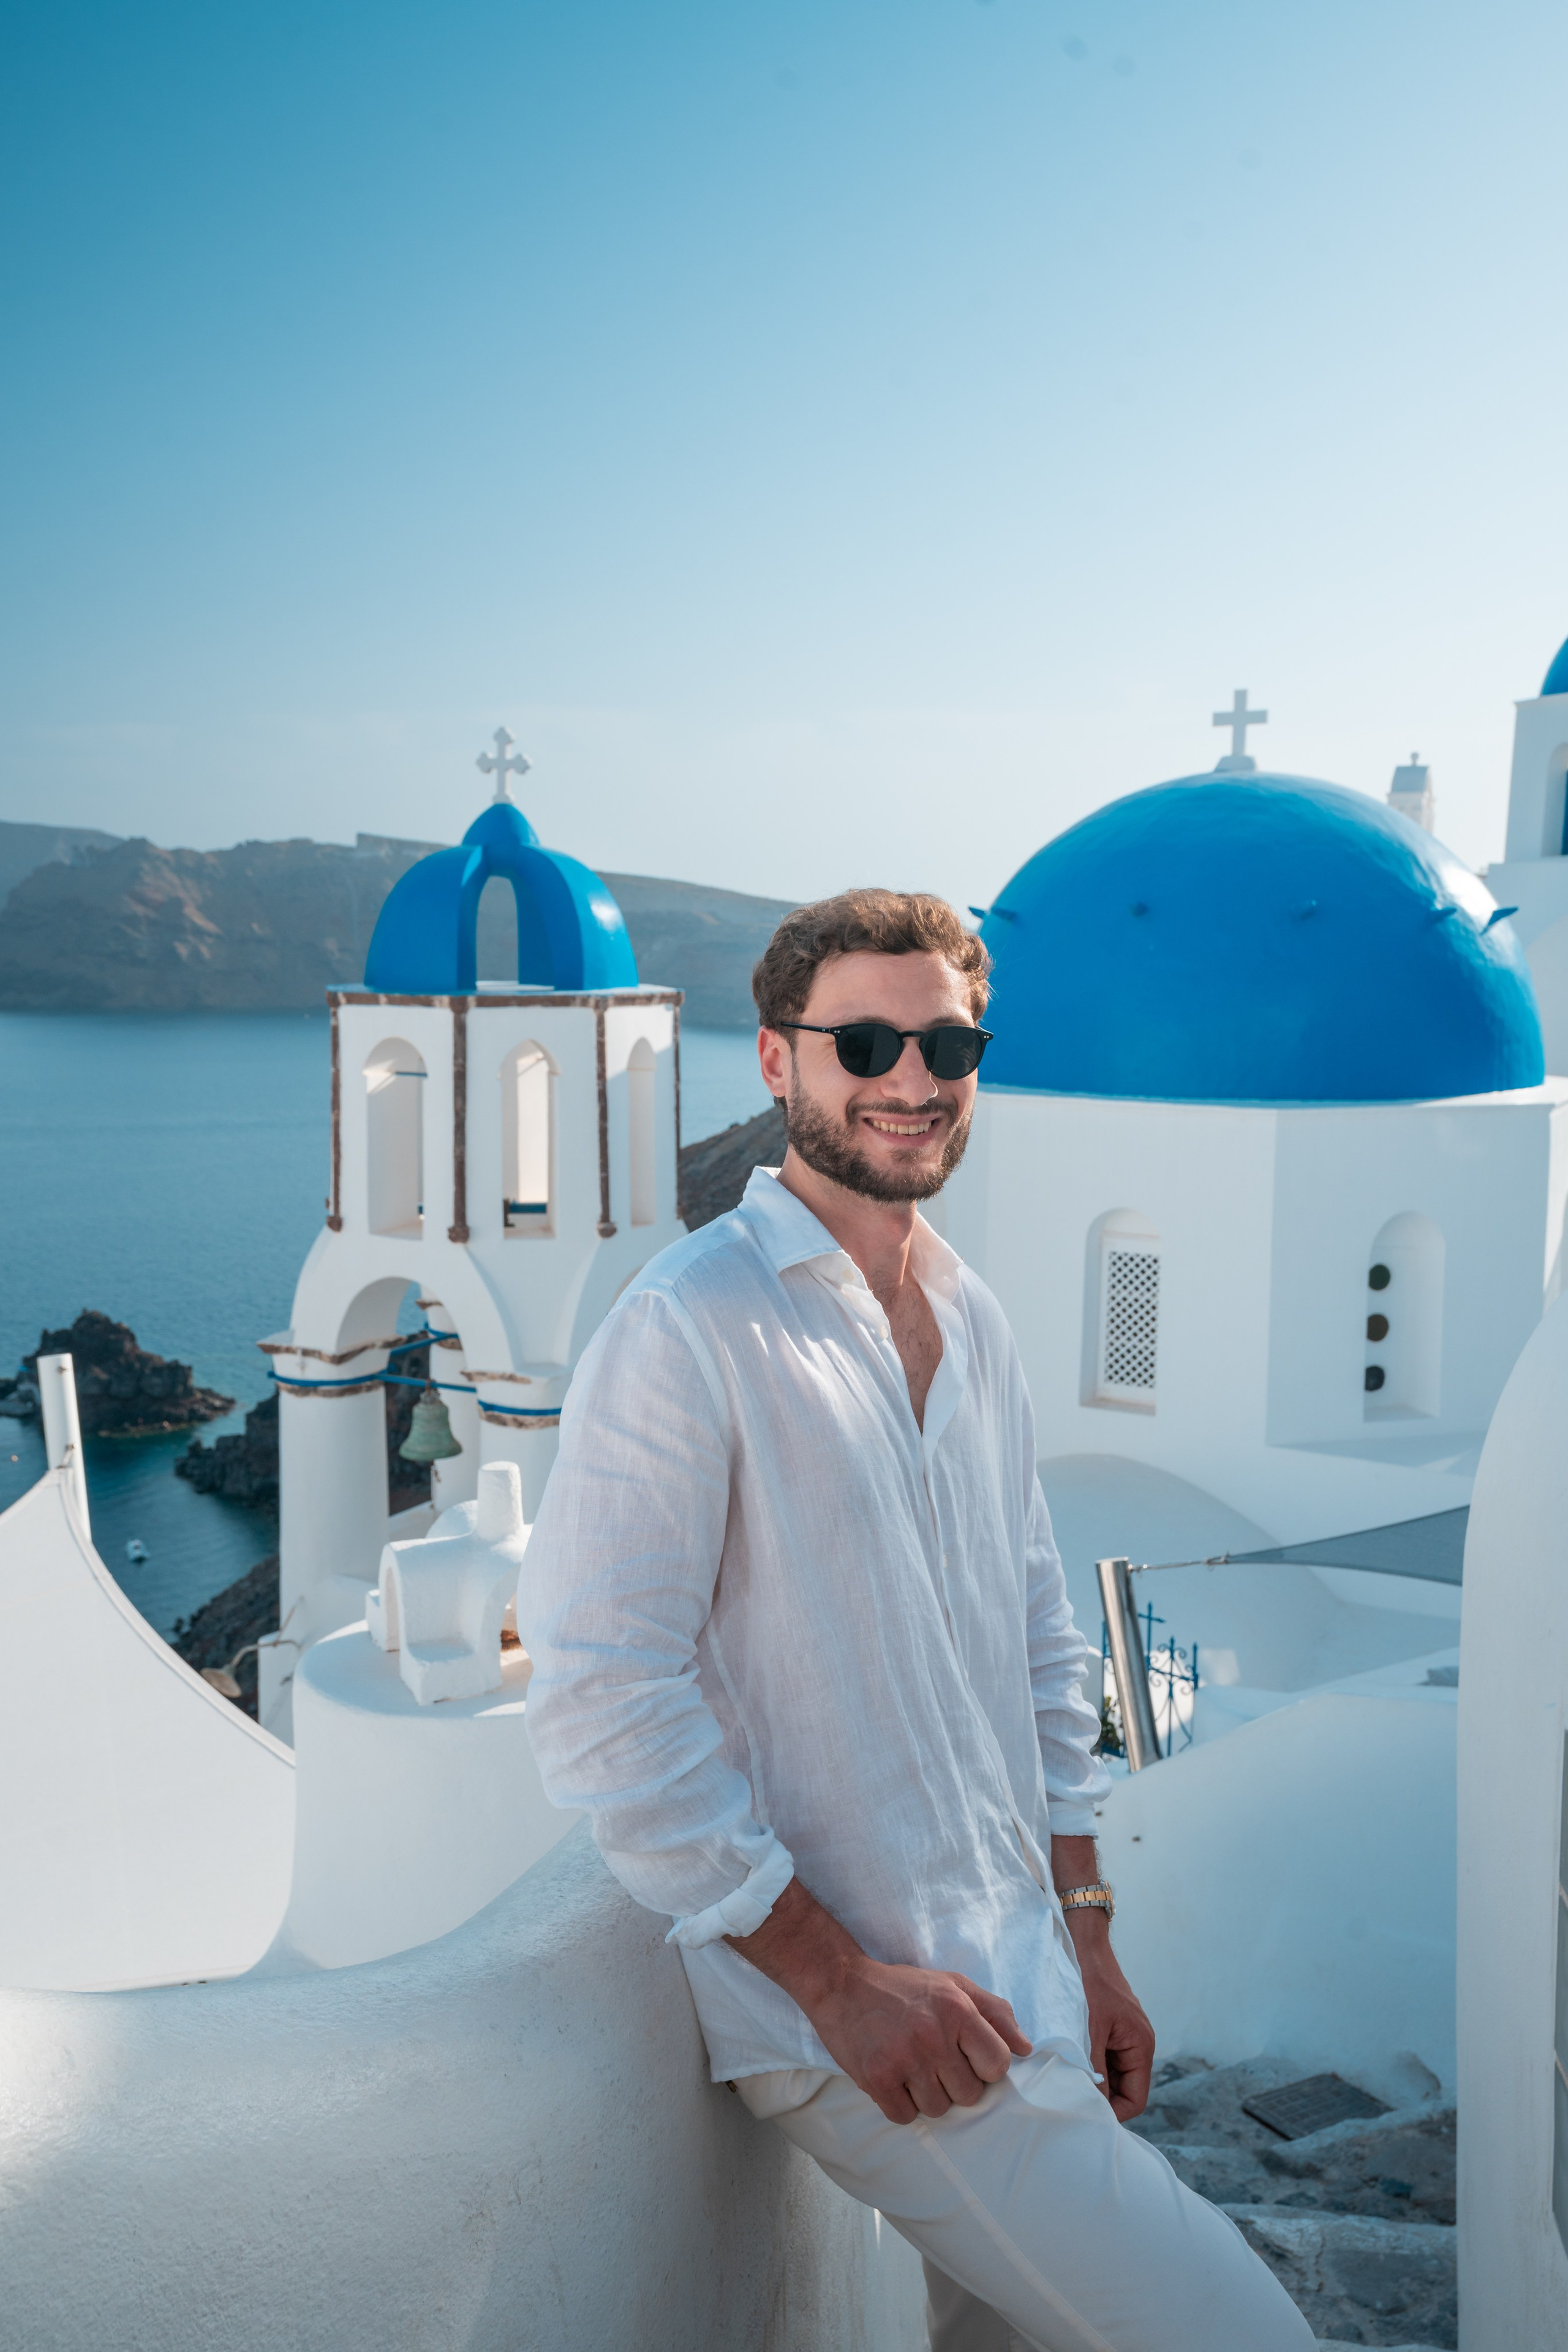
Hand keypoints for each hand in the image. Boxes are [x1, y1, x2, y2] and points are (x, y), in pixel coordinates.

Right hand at [811, 1955, 1033, 2125]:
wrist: (841, 1984)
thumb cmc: (903, 1987)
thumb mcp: (953, 1985)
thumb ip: (994, 2012)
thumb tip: (1026, 2049)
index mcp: (957, 2009)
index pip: (997, 2065)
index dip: (985, 2067)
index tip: (967, 2058)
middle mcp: (934, 2035)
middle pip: (970, 2094)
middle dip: (956, 2083)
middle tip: (934, 2060)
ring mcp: (904, 2059)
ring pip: (939, 2109)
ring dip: (927, 2095)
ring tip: (911, 2067)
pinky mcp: (877, 2078)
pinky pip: (905, 2117)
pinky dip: (900, 2104)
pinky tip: (893, 2078)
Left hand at [1064, 1908, 1154, 2119]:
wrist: (1082, 1943)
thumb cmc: (1088, 1982)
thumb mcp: (1089, 2030)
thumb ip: (1093, 2070)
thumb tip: (1093, 2109)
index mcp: (1141, 2046)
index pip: (1135, 2100)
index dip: (1113, 2113)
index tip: (1084, 2115)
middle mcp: (1136, 2044)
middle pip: (1122, 2090)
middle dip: (1099, 2097)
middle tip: (1068, 2100)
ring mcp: (1122, 2035)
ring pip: (1109, 2075)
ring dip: (1090, 2079)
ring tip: (1063, 2079)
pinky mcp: (1108, 2027)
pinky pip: (1100, 2057)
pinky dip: (1086, 2062)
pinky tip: (1064, 2060)